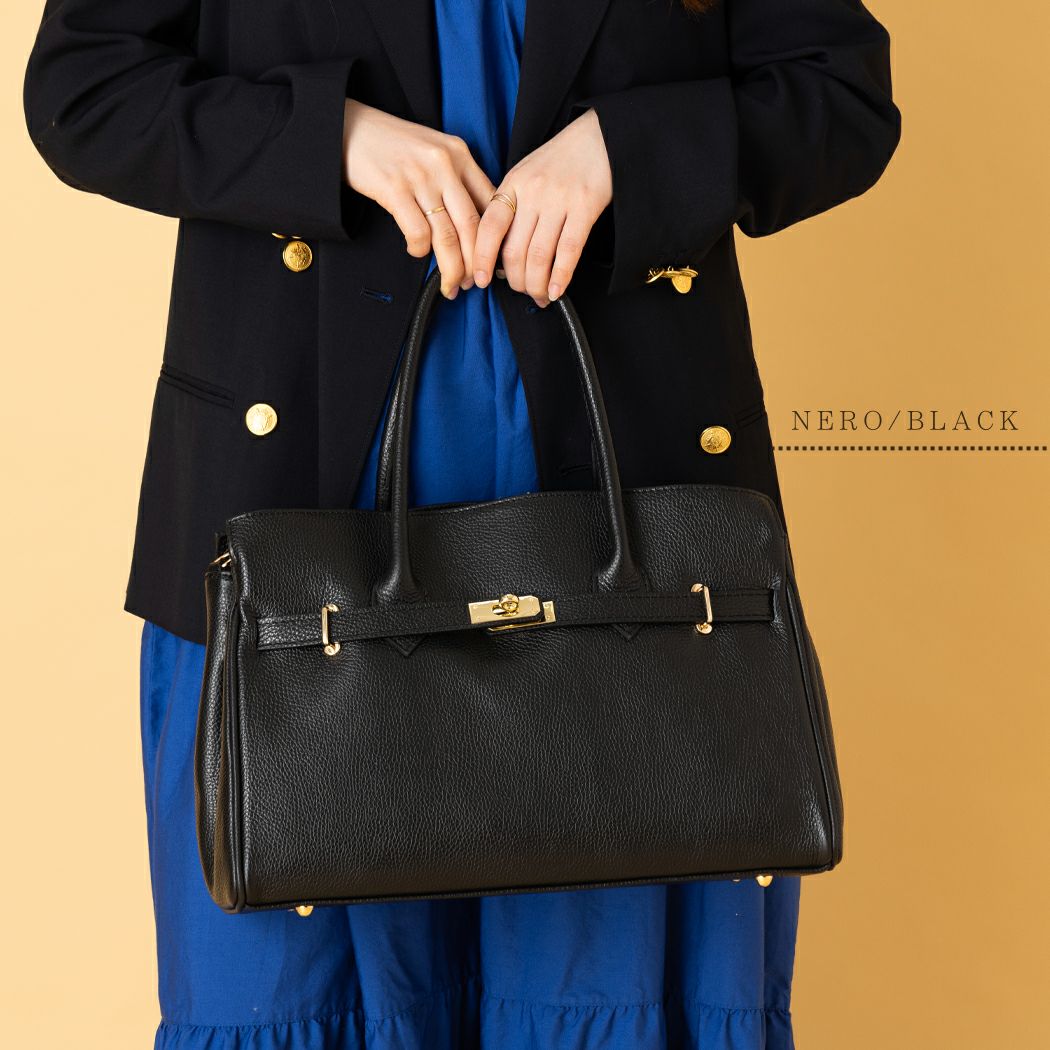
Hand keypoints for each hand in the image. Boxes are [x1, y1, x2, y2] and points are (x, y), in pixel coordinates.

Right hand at [342, 100, 495, 297]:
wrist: (350, 126)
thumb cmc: (392, 145)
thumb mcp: (433, 152)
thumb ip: (456, 180)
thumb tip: (475, 225)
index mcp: (459, 154)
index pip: (489, 204)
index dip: (493, 240)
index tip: (491, 262)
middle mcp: (444, 164)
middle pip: (472, 227)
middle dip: (474, 264)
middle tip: (473, 284)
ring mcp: (419, 177)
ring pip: (447, 236)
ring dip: (450, 269)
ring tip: (449, 284)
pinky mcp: (394, 188)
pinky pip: (417, 233)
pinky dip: (419, 251)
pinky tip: (417, 252)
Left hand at [472, 108, 611, 306]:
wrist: (600, 136)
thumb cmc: (562, 161)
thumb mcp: (526, 174)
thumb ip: (512, 207)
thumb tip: (501, 255)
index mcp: (513, 184)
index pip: (489, 227)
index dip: (482, 258)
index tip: (480, 280)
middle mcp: (532, 192)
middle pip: (514, 250)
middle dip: (516, 281)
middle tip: (523, 292)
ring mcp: (558, 199)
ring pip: (539, 256)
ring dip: (538, 284)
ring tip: (541, 295)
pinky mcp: (585, 207)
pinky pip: (568, 250)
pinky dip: (561, 276)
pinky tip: (558, 290)